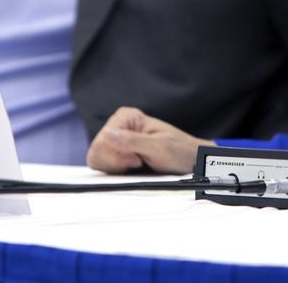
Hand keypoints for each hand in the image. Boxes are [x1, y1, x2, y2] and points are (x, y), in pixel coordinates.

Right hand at [86, 106, 213, 173]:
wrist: (190, 160)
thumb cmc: (179, 151)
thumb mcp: (159, 147)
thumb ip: (132, 141)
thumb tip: (107, 133)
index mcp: (126, 117)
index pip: (101, 141)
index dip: (116, 155)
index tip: (137, 159)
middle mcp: (118, 125)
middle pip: (96, 150)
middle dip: (115, 162)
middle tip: (138, 161)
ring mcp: (116, 139)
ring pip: (97, 159)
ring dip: (116, 166)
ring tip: (138, 162)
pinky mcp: (117, 152)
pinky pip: (103, 165)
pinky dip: (116, 170)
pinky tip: (133, 166)